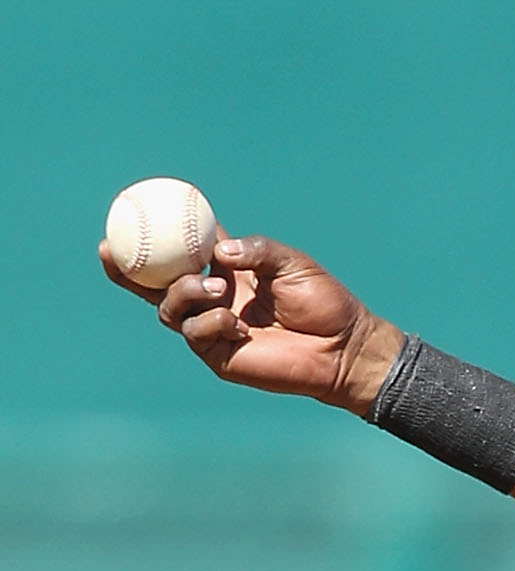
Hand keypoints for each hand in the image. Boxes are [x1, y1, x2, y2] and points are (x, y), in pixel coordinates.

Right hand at [102, 232, 402, 414]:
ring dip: (185, 292)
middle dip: (128, 269)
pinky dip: (209, 322)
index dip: (154, 237)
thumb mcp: (291, 262)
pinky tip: (235, 322)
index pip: (182, 251)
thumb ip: (256, 249)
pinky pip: (195, 334)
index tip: (127, 216)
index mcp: (227, 271)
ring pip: (170, 307)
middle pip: (156, 283)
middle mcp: (213, 297)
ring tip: (217, 288)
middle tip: (114, 252)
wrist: (344, 345)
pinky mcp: (219, 355)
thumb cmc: (324, 301)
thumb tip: (219, 249)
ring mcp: (212, 326)